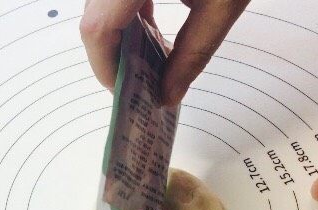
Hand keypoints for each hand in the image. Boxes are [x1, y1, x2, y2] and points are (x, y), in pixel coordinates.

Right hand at [79, 0, 250, 105]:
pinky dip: (126, 9)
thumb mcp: (223, 1)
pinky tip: (149, 24)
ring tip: (148, 56)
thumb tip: (169, 92)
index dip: (104, 67)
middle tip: (139, 80)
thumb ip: (194, 51)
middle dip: (112, 55)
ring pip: (99, 4)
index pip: (97, 28)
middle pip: (93, 17)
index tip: (123, 91)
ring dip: (118, 34)